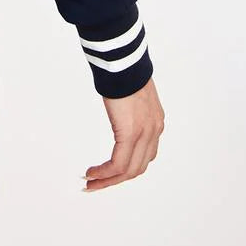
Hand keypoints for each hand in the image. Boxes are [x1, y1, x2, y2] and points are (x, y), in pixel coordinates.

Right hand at [82, 76, 163, 191]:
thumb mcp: (131, 94)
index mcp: (155, 123)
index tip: (109, 172)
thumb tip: (120, 107)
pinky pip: (118, 164)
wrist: (122, 61)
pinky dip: (104, 173)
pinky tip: (92, 174)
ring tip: (90, 183)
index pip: (145, 156)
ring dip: (108, 180)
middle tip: (96, 184)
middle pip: (137, 168)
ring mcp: (144, 134)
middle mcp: (154, 132)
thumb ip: (129, 107)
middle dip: (116, 180)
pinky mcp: (130, 134)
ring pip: (128, 171)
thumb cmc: (122, 70)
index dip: (127, 168)